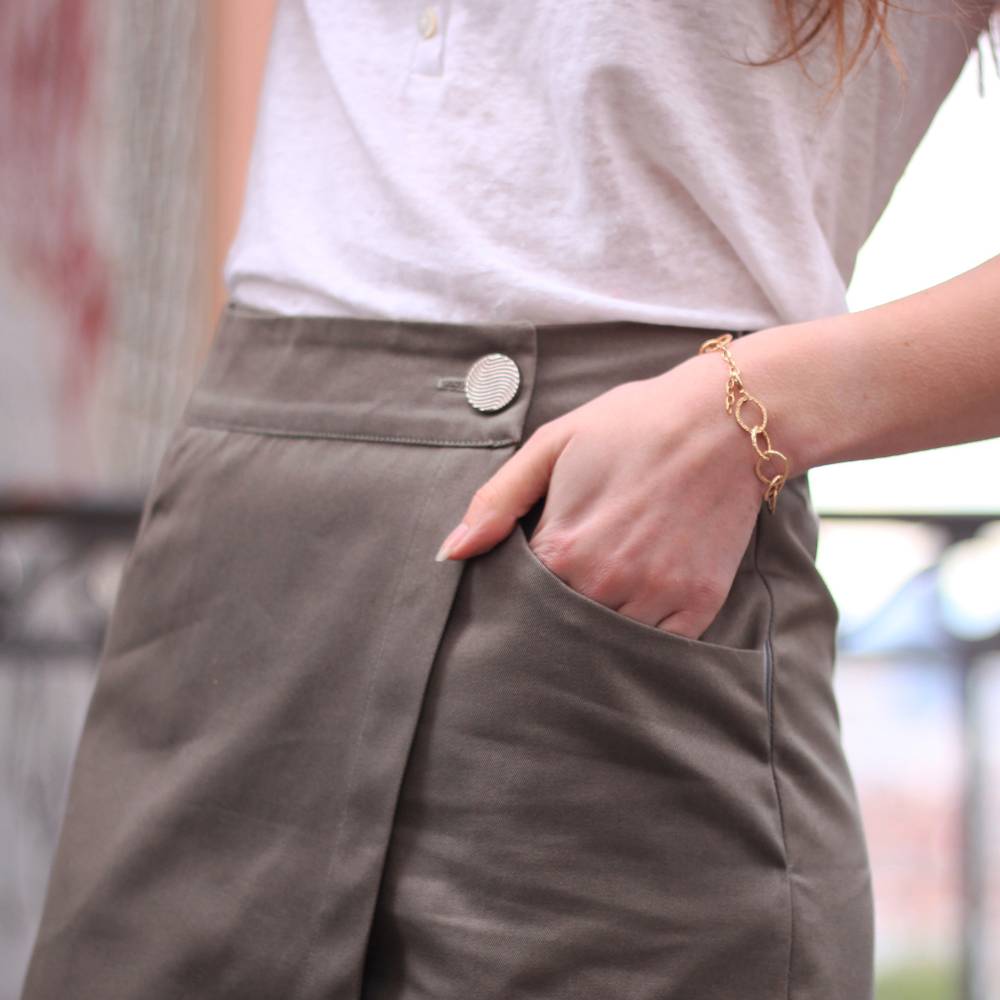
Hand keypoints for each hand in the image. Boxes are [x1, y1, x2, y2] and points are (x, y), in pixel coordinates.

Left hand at [434, 353, 765, 639]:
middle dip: (552, 616)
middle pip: (559, 627)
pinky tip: (637, 605)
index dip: (516, 592)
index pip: (517, 601)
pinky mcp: (699, 605)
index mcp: (563, 545)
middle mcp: (607, 580)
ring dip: (596, 629)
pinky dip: (642, 636)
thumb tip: (450, 554)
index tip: (526, 579)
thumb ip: (497, 501)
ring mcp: (656, 596)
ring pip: (607, 642)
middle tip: (567, 587)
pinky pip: (658, 647)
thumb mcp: (554, 444)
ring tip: (601, 593)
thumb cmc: (633, 425)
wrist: (726, 420)